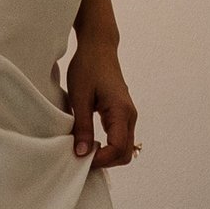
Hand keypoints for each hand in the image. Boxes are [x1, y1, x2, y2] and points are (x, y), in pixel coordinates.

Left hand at [67, 32, 137, 165]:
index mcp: (121, 111)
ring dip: (106, 155)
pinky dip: (107, 146)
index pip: (118, 148)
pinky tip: (89, 142)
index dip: (101, 160)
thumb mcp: (79, 97)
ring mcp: (128, 115)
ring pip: (124, 148)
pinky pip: (120, 138)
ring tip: (83, 150)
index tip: (81, 159)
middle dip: (105, 161)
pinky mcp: (122, 114)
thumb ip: (82, 126)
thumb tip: (82, 153)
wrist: (99, 47)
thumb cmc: (88, 67)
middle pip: (125, 153)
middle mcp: (130, 115)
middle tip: (81, 158)